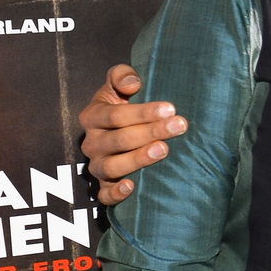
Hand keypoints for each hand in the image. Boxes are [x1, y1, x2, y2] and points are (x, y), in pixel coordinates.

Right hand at [80, 66, 187, 204]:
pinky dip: (115, 194)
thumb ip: (121, 75)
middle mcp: (91, 143)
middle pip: (119, 139)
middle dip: (151, 132)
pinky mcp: (103, 187)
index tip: (170, 108)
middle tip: (179, 126)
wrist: (118, 132)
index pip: (116, 115)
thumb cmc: (123, 106)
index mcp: (92, 116)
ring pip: (113, 166)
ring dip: (138, 159)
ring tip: (163, 149)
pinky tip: (131, 186)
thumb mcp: (117, 86)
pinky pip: (104, 195)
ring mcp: (96, 166)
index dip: (143, 112)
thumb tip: (132, 84)